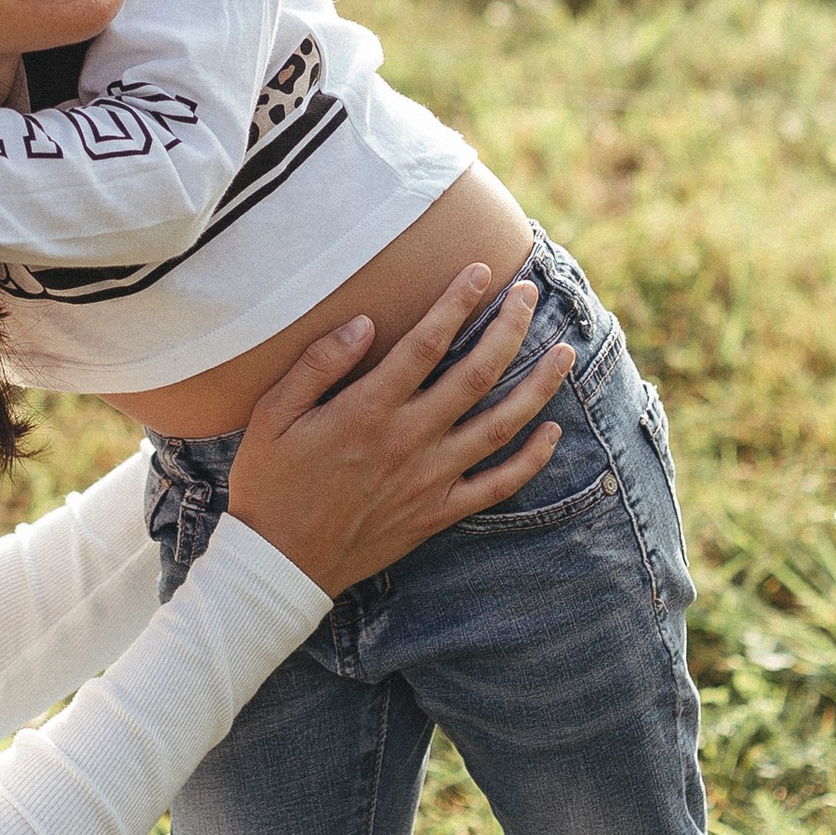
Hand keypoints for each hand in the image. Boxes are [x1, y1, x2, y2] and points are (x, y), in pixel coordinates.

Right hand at [225, 262, 574, 597]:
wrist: (280, 563)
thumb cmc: (271, 483)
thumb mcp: (272, 414)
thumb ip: (317, 364)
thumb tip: (365, 323)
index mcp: (368, 409)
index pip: (427, 342)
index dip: (458, 301)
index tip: (481, 270)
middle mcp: (408, 439)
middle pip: (476, 373)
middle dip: (509, 327)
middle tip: (529, 293)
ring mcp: (430, 479)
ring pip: (500, 424)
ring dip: (537, 385)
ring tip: (564, 352)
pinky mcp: (438, 513)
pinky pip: (498, 485)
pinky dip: (531, 459)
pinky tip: (551, 431)